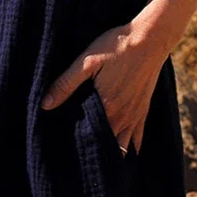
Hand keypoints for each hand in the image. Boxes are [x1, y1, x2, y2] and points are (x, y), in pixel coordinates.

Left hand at [40, 21, 169, 156]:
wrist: (150, 38)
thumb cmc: (116, 47)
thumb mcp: (87, 61)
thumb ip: (66, 83)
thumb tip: (45, 105)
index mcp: (105, 107)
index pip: (86, 136)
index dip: (74, 142)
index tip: (63, 147)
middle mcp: (121, 117)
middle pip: (104, 145)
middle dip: (91, 150)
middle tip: (75, 154)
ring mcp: (134, 115)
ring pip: (122, 147)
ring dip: (110, 153)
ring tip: (96, 157)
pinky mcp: (143, 108)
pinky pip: (137, 138)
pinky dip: (129, 148)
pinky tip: (122, 153)